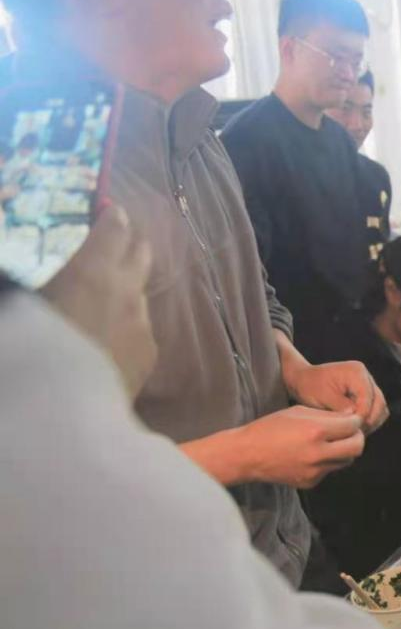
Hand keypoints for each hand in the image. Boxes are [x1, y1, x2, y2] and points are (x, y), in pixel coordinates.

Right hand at [39, 205, 156, 397]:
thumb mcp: (23, 303)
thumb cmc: (32, 347)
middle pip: (141, 253)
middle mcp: (127, 291)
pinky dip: (126, 324)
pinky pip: (140, 329)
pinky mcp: (149, 356)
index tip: (104, 214)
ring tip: (103, 298)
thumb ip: (24, 282)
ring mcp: (143, 324)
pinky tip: (106, 338)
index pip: (116, 227)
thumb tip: (26, 276)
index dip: (111, 218)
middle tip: (111, 244)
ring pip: (140, 294)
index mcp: (94, 270)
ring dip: (125, 289)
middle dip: (129, 244)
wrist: (63, 414)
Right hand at [235, 406, 365, 488]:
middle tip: (350, 432)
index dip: (355, 421)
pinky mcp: (311, 482)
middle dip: (357, 437)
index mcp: (315, 431)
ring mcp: (315, 471)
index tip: (351, 419)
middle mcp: (318, 453)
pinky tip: (313, 454)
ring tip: (331, 442)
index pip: (353, 426)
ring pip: (346, 461)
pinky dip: (328, 461)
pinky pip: (330, 470)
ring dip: (344, 450)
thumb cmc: (270, 428)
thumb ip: (328, 415)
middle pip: (357, 447)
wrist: (247, 455)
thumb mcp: (299, 412)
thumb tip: (352, 416)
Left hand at [286, 360, 387, 431]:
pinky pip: (376, 410)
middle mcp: (366, 376)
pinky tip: (356, 428)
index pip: (368, 397)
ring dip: (371, 422)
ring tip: (355, 432)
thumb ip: (340, 406)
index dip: (363, 415)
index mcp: (356, 372)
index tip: (352, 430)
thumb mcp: (322, 396)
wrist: (304, 380)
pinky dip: (369, 420)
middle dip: (369, 420)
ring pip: (380, 408)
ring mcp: (368, 385)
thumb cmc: (310, 386)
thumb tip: (355, 418)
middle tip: (355, 434)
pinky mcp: (367, 394)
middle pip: (379, 403)